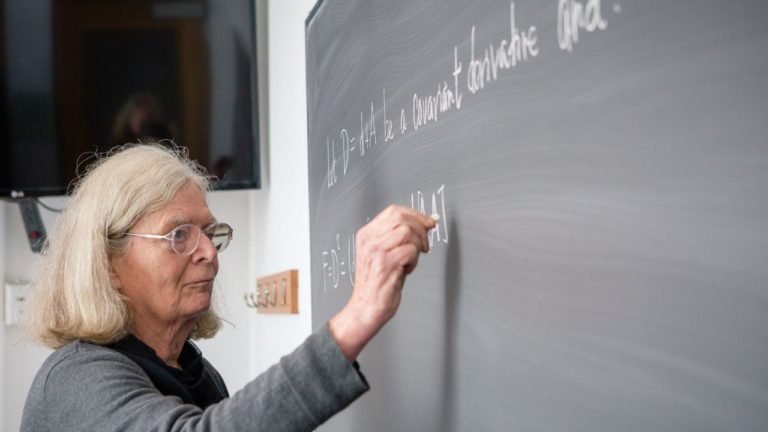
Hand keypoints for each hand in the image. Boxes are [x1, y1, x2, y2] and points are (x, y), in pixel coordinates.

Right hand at [328, 205, 436, 360]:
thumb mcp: (383, 253)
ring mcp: (376, 251)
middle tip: (425, 243)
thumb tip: (426, 222)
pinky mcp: (385, 264)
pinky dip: (414, 260)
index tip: (429, 222)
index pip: (394, 211)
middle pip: (401, 217)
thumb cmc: (377, 283)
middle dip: (420, 228)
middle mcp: (369, 240)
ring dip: (417, 246)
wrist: (366, 308)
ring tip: (411, 260)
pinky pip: (410, 250)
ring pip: (407, 232)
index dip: (416, 214)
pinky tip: (406, 270)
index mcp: (367, 234)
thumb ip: (398, 237)